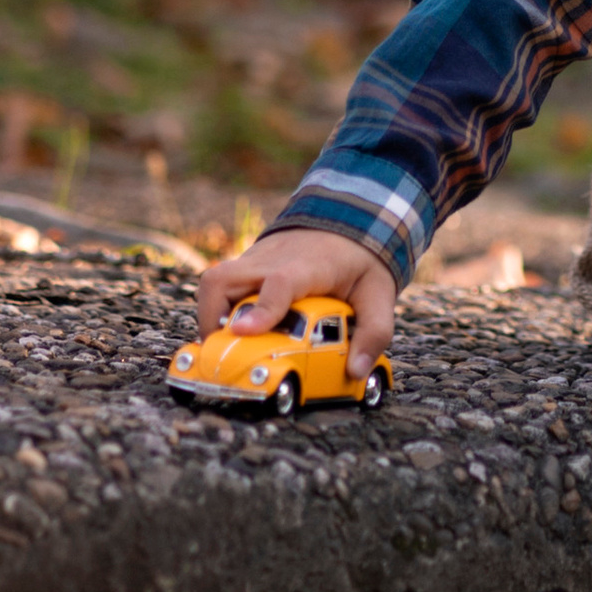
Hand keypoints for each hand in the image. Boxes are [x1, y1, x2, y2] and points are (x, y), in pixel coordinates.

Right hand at [197, 228, 398, 380]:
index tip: (244, 331)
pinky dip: (217, 313)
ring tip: (226, 348)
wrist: (347, 219)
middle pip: (224, 280)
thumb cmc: (360, 261)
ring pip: (213, 283)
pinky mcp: (245, 267)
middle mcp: (272, 261)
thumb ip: (374, 332)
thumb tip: (355, 372)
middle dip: (214, 319)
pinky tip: (234, 334)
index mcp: (308, 267)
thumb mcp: (380, 294)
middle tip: (225, 353)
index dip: (262, 309)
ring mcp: (254, 261)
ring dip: (211, 318)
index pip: (280, 283)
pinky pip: (218, 288)